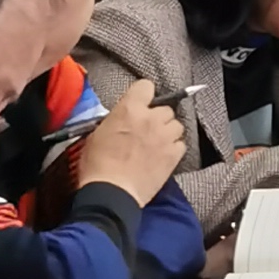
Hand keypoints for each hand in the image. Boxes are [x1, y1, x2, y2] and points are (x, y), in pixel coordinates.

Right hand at [73, 77, 183, 206]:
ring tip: (156, 145)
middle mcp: (151, 118)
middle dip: (157, 118)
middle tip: (146, 132)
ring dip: (168, 133)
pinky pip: (181, 144)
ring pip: (176, 125)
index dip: (144, 95)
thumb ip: (115, 121)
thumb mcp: (96, 135)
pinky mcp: (174, 155)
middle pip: (165, 109)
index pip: (146, 86)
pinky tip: (162, 157)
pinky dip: (174, 149)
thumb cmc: (98, 166)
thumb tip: (122, 120)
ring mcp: (165, 136)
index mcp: (129, 109)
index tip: (141, 104)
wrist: (111, 193)